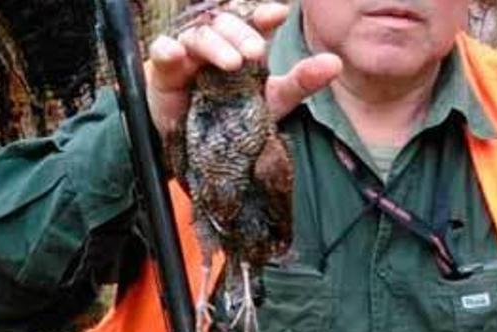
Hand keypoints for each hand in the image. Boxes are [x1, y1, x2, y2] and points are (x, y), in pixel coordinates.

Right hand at [144, 3, 342, 134]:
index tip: (279, 13)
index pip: (252, 21)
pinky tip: (176, 53)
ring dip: (215, 44)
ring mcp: (188, 55)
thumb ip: (302, 81)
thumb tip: (336, 62)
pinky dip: (167, 50)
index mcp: (242, 45)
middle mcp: (216, 44)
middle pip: (225, 24)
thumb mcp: (274, 101)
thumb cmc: (239, 119)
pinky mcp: (162, 71)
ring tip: (233, 63)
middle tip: (256, 52)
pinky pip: (161, 52)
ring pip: (198, 35)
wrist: (201, 152)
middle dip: (241, 33)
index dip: (263, 15)